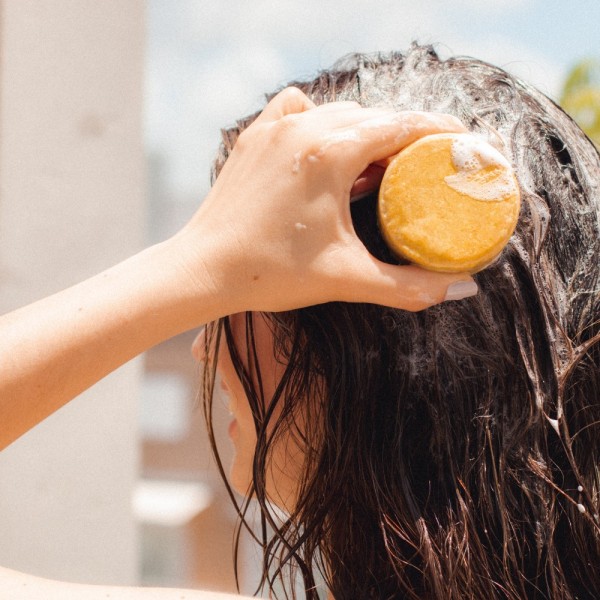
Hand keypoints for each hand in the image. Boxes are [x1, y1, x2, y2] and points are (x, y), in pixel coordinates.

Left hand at [173, 87, 476, 313]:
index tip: (461, 143)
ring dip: (366, 132)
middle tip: (425, 167)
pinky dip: (321, 121)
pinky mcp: (254, 138)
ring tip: (379, 165)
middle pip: (374, 118)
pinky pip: (298, 110)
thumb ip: (409, 286)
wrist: (202, 270)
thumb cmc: (268, 273)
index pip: (403, 124)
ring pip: (338, 113)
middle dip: (407, 138)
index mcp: (330, 152)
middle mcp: (303, 128)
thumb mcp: (348, 278)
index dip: (440, 131)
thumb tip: (461, 288)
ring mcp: (274, 129)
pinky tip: (325, 147)